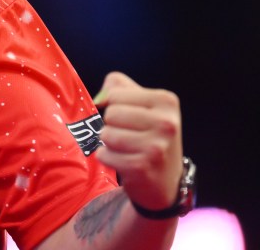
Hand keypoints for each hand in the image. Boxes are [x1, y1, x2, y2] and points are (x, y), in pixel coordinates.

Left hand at [92, 71, 183, 211]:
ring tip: (127, 148)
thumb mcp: (141, 102)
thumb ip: (117, 86)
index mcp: (167, 101)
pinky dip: (107, 158)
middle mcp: (166, 123)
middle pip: (111, 114)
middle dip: (112, 125)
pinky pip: (104, 154)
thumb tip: (99, 97)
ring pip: (106, 134)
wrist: (165, 180)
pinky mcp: (142, 167)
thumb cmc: (149, 134)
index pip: (115, 94)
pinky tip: (124, 161)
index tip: (131, 117)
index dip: (115, 105)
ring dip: (109, 142)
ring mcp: (156, 147)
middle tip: (129, 135)